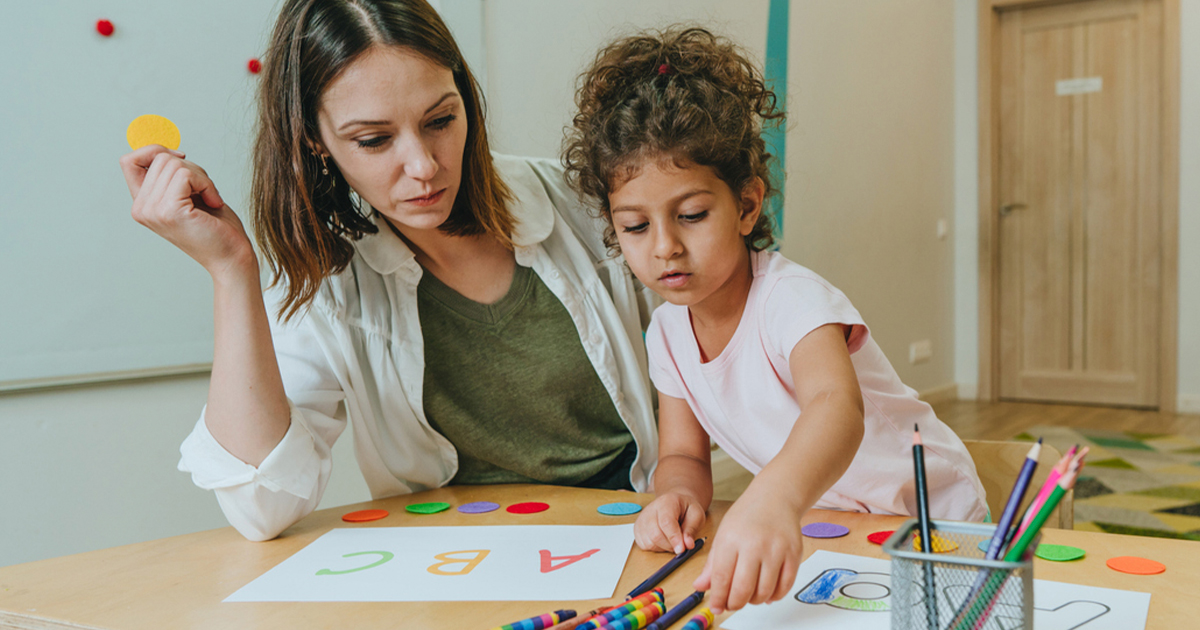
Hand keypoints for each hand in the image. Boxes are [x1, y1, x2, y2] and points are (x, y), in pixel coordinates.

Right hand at [119, 144, 255, 278]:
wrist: (231, 257)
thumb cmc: (216, 226)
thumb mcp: (188, 194)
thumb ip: (172, 176)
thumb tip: (167, 150)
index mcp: (142, 204)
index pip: (129, 160)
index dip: (155, 150)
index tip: (182, 160)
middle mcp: (141, 209)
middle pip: (159, 158)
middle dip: (191, 168)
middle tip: (206, 193)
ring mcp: (152, 210)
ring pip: (174, 164)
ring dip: (202, 177)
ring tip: (210, 199)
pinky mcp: (169, 211)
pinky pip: (187, 175)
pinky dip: (207, 184)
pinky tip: (214, 203)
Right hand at [633, 491, 706, 553]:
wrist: (674, 504)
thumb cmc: (685, 510)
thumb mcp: (697, 515)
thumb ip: (692, 529)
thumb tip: (688, 545)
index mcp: (666, 502)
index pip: (666, 522)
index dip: (674, 538)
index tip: (681, 550)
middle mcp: (650, 510)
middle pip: (656, 534)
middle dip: (671, 545)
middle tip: (681, 545)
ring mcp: (641, 520)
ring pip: (650, 542)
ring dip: (664, 547)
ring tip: (673, 539)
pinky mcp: (637, 529)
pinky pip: (645, 546)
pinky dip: (656, 548)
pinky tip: (664, 540)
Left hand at [693, 483, 803, 613]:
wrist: (776, 497)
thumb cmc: (747, 516)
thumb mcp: (723, 534)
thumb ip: (712, 564)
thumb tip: (700, 587)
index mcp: (731, 539)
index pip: (721, 577)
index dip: (718, 597)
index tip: (717, 607)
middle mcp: (754, 544)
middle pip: (743, 589)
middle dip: (735, 604)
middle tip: (732, 604)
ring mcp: (776, 550)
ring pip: (764, 592)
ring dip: (755, 601)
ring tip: (750, 595)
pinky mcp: (794, 554)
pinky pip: (785, 587)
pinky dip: (775, 596)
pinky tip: (767, 593)